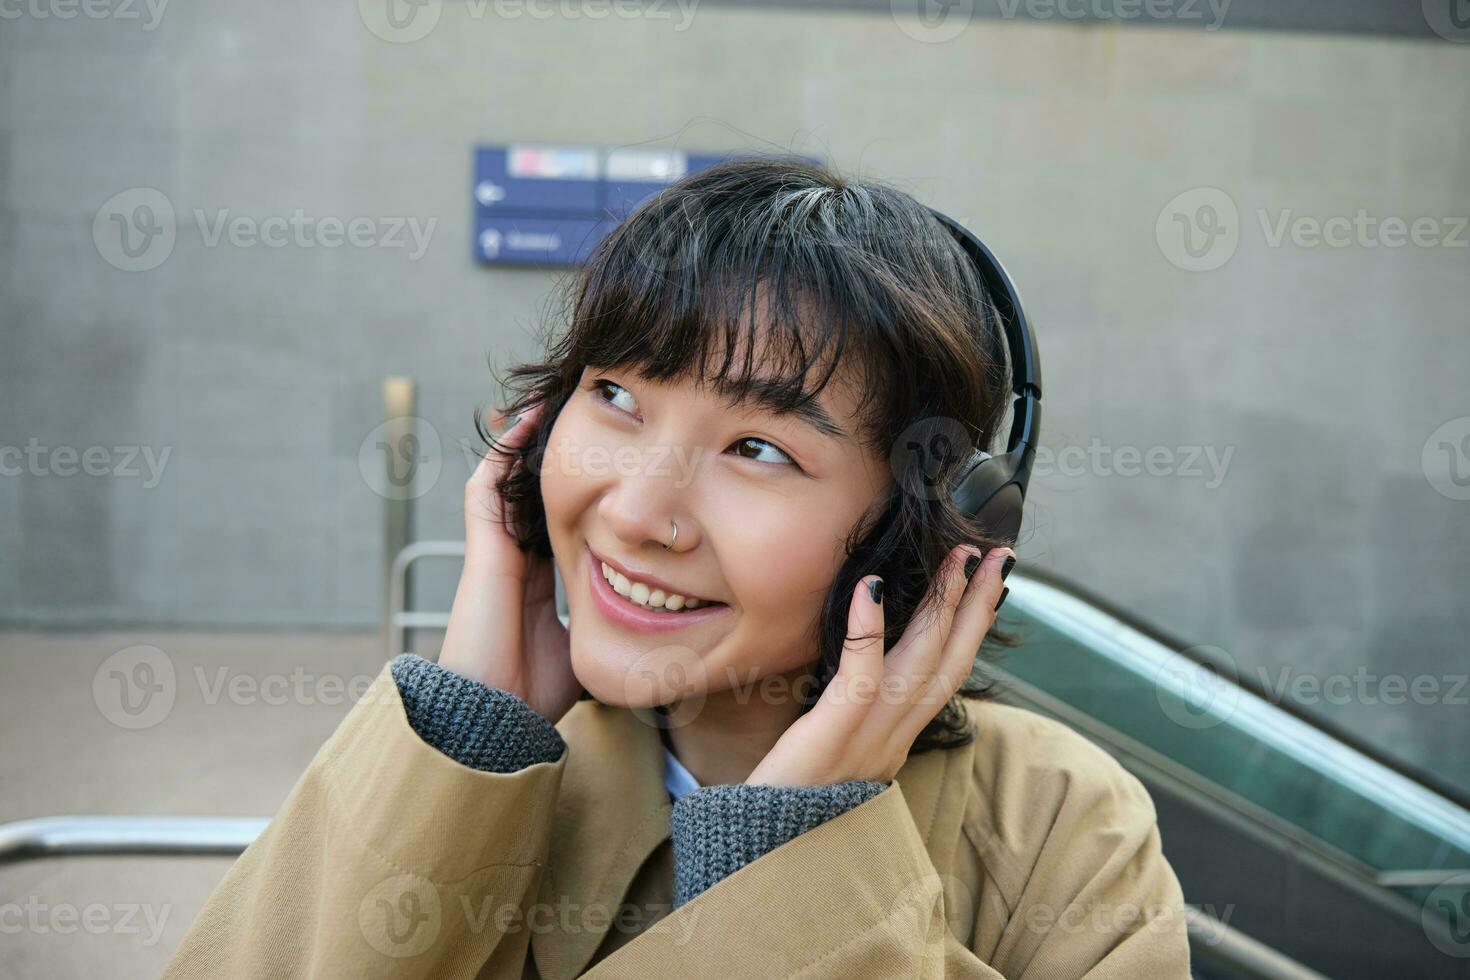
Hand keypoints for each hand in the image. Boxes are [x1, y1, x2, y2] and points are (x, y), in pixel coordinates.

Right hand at [437, 401, 581, 723]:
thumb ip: (606, 630)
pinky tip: (529, 421)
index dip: (582, 493)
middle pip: (534, 492)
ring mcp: (496, 552)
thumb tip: (652, 625)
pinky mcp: (482, 550)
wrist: (496, 716)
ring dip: (527, 442)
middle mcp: (516, 560)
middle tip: (586, 416)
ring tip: (554, 403)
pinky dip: (504, 452)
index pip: (561, 522)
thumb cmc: (537, 696)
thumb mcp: (584, 650)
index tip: (611, 462)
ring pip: (507, 480)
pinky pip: (487, 486)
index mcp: (539, 582)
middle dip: (557, 456)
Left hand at [744, 544, 1014, 787]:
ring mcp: (869, 737)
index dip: (972, 628)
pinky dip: (869, 627)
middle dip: (977, 605)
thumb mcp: (836, 756)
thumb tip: (862, 671)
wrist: (763, 856)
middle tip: (999, 555)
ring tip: (957, 559)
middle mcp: (894, 737)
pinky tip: (872, 584)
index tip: (992, 584)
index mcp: (897, 740)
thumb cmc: (787, 802)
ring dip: (944, 605)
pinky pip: (860, 674)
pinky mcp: (834, 734)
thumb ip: (855, 717)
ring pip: (921, 662)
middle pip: (950, 662)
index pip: (947, 676)